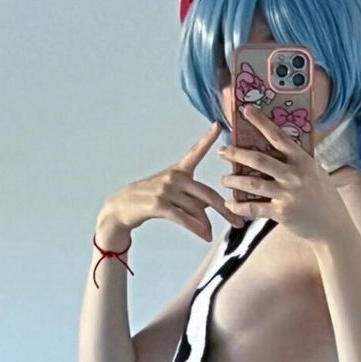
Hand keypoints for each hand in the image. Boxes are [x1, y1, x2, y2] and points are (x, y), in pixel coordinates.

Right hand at [99, 122, 242, 244]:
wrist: (121, 207)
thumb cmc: (150, 200)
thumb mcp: (172, 195)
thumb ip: (192, 200)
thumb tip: (211, 213)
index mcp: (178, 171)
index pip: (196, 152)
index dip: (207, 138)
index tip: (219, 125)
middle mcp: (174, 177)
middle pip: (208, 193)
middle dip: (225, 210)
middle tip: (239, 222)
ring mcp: (166, 190)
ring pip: (197, 209)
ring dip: (207, 225)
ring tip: (211, 235)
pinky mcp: (159, 204)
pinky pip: (185, 219)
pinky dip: (197, 229)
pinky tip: (205, 236)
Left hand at [218, 105, 350, 246]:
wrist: (333, 227)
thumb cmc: (324, 198)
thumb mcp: (316, 173)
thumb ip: (298, 162)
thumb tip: (281, 145)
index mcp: (303, 161)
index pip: (279, 137)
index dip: (261, 122)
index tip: (246, 110)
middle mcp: (295, 175)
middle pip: (259, 161)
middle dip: (237, 155)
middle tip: (222, 152)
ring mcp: (288, 195)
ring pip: (253, 184)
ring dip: (234, 181)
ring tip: (224, 179)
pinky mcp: (282, 213)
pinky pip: (255, 208)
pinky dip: (240, 207)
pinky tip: (230, 204)